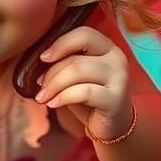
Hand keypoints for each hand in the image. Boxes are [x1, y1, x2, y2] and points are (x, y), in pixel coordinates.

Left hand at [34, 26, 133, 140]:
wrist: (112, 126)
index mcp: (107, 47)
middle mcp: (117, 59)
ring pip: (77, 72)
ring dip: (54, 86)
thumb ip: (65, 63)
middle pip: (75, 58)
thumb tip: (41, 60)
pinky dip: (63, 97)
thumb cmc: (90, 98)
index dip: (60, 44)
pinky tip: (53, 104)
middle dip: (51, 73)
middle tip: (40, 87)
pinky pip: (84, 92)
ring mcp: (119, 78)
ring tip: (43, 97)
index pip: (84, 34)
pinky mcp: (116, 99)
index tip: (43, 58)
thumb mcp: (76, 77)